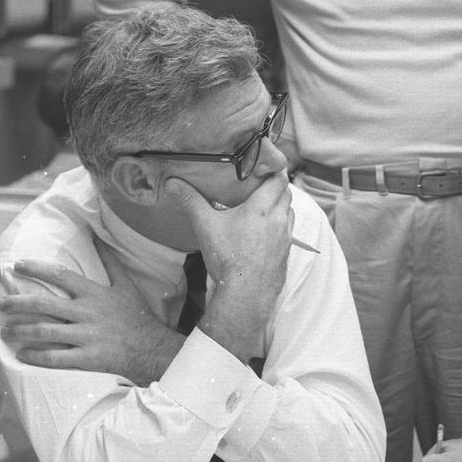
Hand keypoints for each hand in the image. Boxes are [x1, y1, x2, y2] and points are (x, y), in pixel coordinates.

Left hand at [0, 246, 181, 383]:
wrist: (151, 348)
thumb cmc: (136, 315)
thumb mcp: (125, 285)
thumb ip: (109, 261)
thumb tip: (96, 237)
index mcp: (94, 293)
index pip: (60, 275)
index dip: (36, 268)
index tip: (18, 266)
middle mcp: (87, 312)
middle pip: (44, 304)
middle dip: (18, 303)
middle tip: (1, 304)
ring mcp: (86, 336)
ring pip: (44, 332)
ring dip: (20, 331)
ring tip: (5, 331)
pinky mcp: (87, 358)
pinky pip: (55, 358)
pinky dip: (35, 356)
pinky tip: (22, 355)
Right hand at [165, 173, 291, 361]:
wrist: (246, 295)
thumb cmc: (228, 259)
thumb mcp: (206, 226)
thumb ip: (191, 201)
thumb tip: (172, 183)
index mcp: (263, 208)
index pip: (279, 180)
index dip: (276, 171)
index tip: (267, 166)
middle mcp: (279, 220)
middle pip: (286, 194)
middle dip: (276, 187)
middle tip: (261, 185)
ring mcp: (285, 239)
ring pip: (289, 213)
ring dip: (280, 207)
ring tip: (263, 207)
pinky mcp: (285, 255)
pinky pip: (288, 233)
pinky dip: (280, 227)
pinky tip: (265, 234)